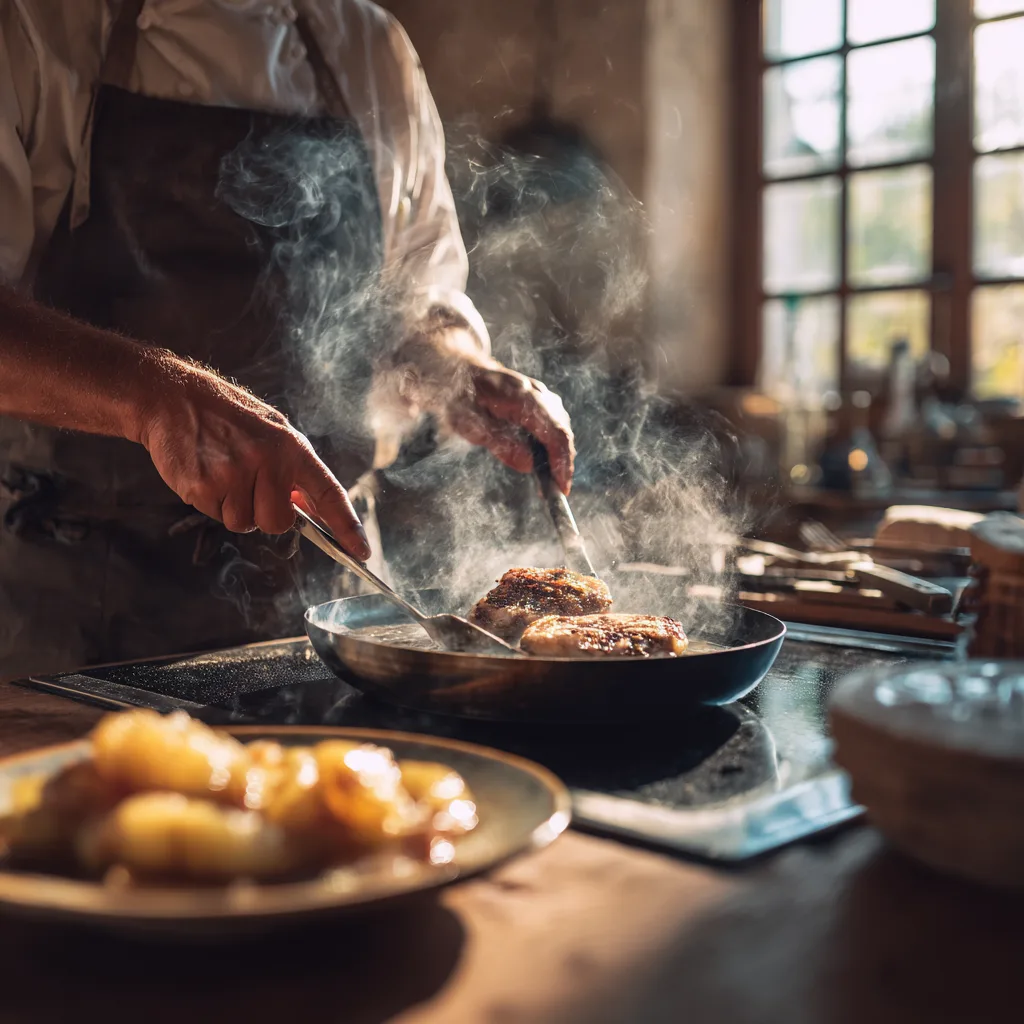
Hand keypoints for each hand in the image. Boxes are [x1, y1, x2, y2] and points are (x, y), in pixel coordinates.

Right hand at [133, 357, 370, 558]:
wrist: (174, 398)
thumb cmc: (228, 418)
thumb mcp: (273, 432)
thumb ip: (293, 470)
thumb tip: (311, 509)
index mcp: (292, 448)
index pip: (329, 493)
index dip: (347, 526)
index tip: (361, 551)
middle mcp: (268, 461)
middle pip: (278, 524)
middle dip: (264, 514)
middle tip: (247, 485)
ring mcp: (234, 474)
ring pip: (244, 524)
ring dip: (233, 507)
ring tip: (223, 472)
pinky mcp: (204, 486)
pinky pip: (216, 516)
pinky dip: (210, 502)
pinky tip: (205, 472)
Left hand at [393, 329, 575, 493]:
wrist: (454, 366)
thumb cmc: (458, 394)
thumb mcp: (469, 423)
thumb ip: (500, 444)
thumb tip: (528, 466)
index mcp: (522, 397)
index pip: (555, 433)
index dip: (562, 462)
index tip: (562, 487)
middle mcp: (536, 392)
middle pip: (563, 430)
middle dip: (564, 462)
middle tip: (558, 490)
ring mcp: (538, 392)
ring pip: (560, 425)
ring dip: (559, 453)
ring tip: (552, 478)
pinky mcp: (536, 397)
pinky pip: (552, 420)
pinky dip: (553, 442)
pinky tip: (545, 459)